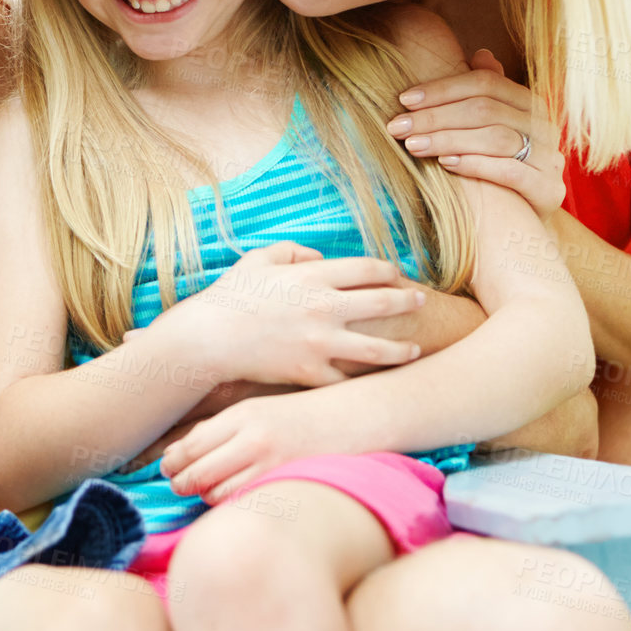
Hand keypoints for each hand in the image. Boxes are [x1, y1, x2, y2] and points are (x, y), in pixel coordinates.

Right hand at [146, 242, 424, 388]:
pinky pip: (347, 378)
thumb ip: (293, 250)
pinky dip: (364, 379)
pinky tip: (376, 379)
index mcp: (314, 277)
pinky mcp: (311, 373)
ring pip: (378, 350)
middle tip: (421, 301)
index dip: (389, 270)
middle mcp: (324, 309)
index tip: (396, 275)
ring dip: (402, 349)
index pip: (369, 269)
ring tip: (415, 349)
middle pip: (384, 303)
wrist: (209, 339)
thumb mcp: (260, 259)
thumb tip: (319, 256)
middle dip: (409, 301)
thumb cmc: (231, 295)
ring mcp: (320, 344)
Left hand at [159, 391, 357, 502]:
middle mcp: (252, 437)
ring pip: (215, 493)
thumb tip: (180, 451)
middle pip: (196, 472)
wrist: (358, 415)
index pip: (189, 444)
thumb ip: (223, 429)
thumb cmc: (305, 415)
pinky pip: (244, 505)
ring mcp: (270, 462)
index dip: (172, 462)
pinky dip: (233, 507)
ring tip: (210, 491)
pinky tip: (237, 499)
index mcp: (242, 415)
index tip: (168, 468)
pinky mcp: (286, 482)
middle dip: (181, 483)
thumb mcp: (261, 410)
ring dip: (207, 497)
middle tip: (179, 485)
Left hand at [389, 49, 565, 222]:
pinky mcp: (549, 191)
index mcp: (531, 103)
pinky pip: (510, 171)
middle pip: (485, 110)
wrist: (526, 224)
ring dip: (448, 139)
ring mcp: (550, 158)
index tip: (404, 100)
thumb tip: (480, 54)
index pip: (485, 83)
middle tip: (398, 126)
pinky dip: (475, 164)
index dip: (442, 88)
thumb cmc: (500, 170)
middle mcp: (544, 126)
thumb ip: (488, 94)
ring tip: (413, 145)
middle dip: (435, 116)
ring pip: (495, 138)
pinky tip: (445, 164)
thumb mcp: (494, 129)